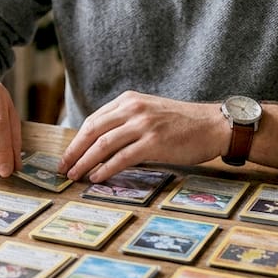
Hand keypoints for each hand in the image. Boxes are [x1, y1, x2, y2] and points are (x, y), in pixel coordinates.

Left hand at [58, 91, 229, 182]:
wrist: (214, 125)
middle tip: (63, 168)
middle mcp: (133, 108)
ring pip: (103, 145)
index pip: (94, 120)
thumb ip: (127, 122)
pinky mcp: (154, 142)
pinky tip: (97, 178)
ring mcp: (144, 125)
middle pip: (93, 131)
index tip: (67, 155)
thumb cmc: (183, 123)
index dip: (76, 140)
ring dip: (85, 162)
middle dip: (74, 151)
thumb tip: (101, 146)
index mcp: (129, 100)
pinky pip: (122, 158)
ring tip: (75, 176)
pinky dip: (106, 169)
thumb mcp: (150, 113)